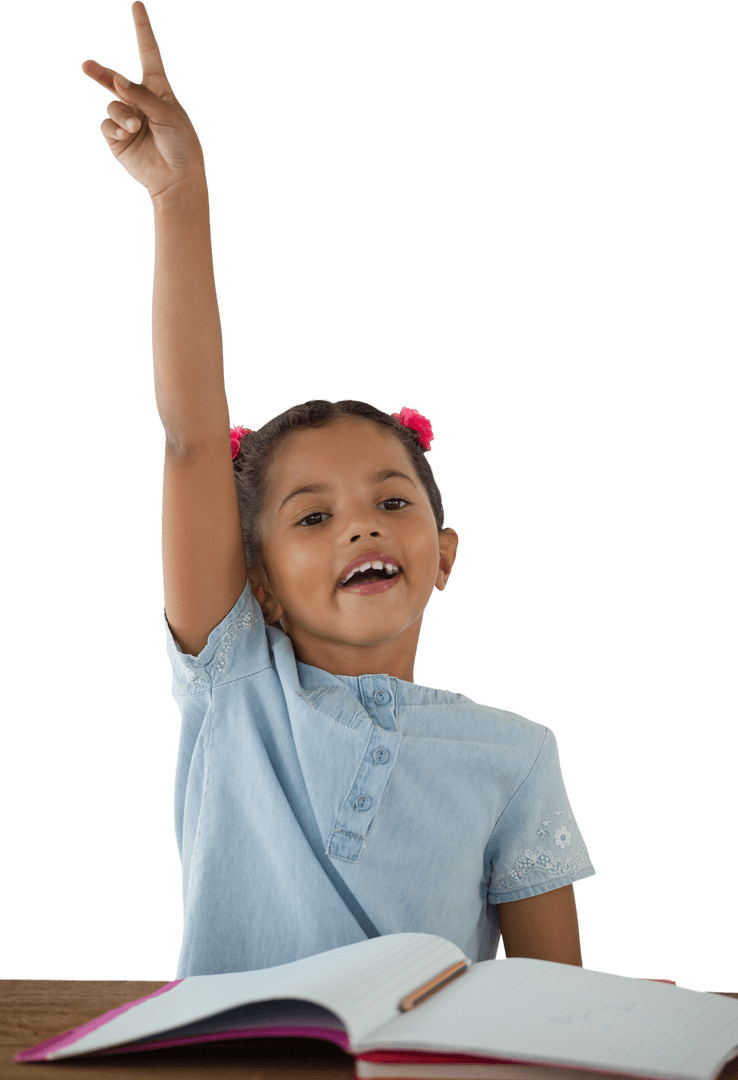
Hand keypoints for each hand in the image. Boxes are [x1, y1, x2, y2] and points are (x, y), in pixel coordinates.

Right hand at [81, 1, 206, 201]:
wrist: (176, 179)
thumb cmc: (181, 145)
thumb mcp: (168, 114)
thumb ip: (143, 95)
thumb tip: (117, 80)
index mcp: (159, 90)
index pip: (149, 54)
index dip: (143, 30)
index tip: (137, 4)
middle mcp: (141, 101)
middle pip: (116, 79)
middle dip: (102, 73)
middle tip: (87, 66)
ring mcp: (127, 119)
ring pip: (113, 103)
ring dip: (122, 113)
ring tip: (135, 126)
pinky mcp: (117, 137)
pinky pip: (107, 124)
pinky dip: (115, 127)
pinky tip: (127, 135)